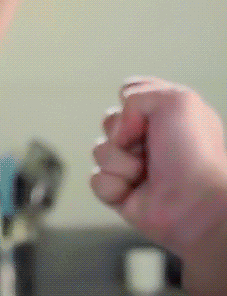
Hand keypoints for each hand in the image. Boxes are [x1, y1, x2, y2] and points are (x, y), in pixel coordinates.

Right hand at [91, 76, 226, 256]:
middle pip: (109, 121)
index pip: (128, 95)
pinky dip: (113, 185)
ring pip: (99, 150)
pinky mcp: (120, 193)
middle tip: (146, 147)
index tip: (151, 115)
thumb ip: (138, 92)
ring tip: (143, 173)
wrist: (197, 203)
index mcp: (166, 116)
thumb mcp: (176, 100)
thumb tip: (119, 128)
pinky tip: (134, 191)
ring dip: (118, 161)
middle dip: (120, 133)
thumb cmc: (194, 153)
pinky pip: (96, 180)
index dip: (131, 103)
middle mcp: (149, 140)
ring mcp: (133, 167)